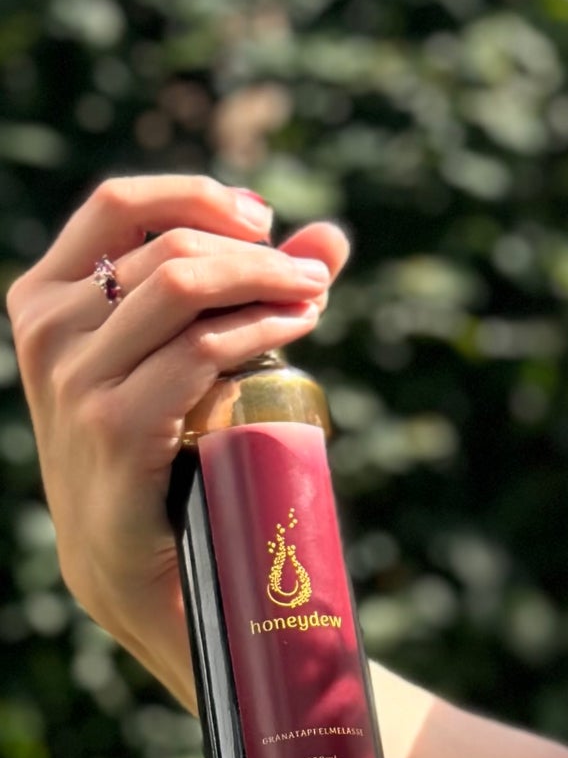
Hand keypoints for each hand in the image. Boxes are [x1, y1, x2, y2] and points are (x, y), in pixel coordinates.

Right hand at [4, 174, 350, 691]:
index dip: (200, 196)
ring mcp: (73, 380)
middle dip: (259, 253)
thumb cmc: (163, 447)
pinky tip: (298, 328)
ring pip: (185, 285)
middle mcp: (48, 331)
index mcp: (46, 297)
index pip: (118, 204)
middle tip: (314, 276)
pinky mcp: (113, 425)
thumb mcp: (186, 354)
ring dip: (268, 281)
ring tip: (314, 297)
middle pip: (171, 246)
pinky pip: (201, 350)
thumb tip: (331, 237)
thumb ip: (249, 289)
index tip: (264, 218)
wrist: (131, 561)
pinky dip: (263, 327)